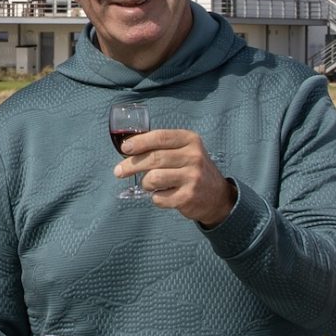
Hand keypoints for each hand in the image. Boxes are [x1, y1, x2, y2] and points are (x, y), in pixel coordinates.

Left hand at [116, 128, 236, 225]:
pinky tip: (163, 195)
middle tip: (118, 171)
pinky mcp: (188, 197)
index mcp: (190, 140)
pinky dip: (155, 198)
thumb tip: (129, 147)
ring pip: (153, 178)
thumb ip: (162, 146)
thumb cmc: (192, 170)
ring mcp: (192, 178)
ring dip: (145, 183)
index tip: (124, 148)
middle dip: (131, 165)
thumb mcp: (185, 150)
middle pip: (154, 158)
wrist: (217, 196)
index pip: (160, 137)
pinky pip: (158, 198)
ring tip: (149, 184)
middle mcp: (194, 157)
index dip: (139, 142)